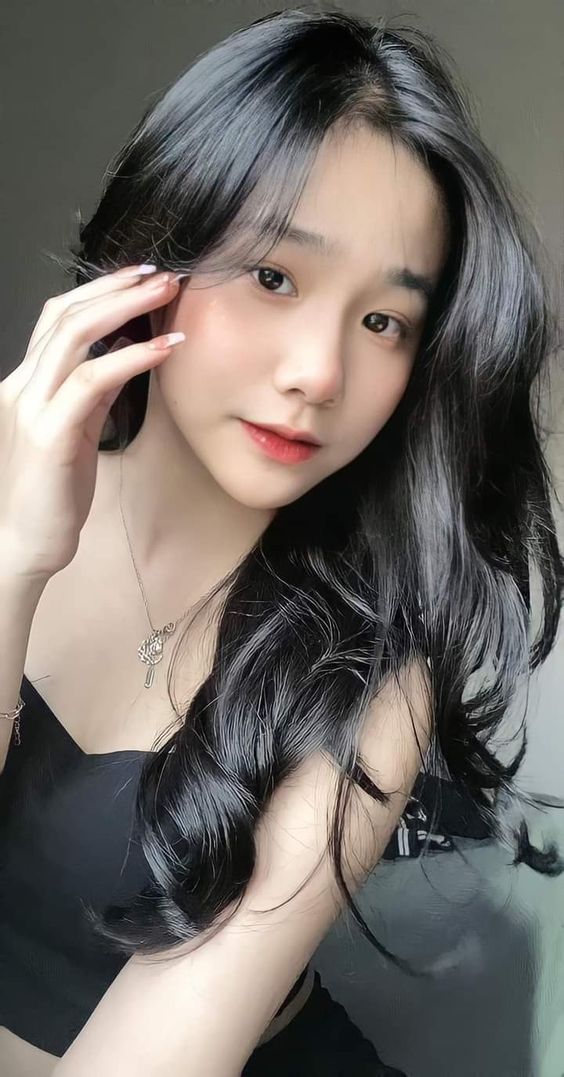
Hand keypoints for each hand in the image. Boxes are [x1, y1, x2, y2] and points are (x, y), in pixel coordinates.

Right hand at [0, 265, 183, 582]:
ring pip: (75, 337)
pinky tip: (164, 350)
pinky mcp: (49, 435)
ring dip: (127, 308)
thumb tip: (122, 351)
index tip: (144, 277)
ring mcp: (31, 408)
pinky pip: (91, 382)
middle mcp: (21, 386)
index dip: (101, 290)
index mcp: (26, 383)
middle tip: (166, 275)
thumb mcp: (75, 431)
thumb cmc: (52, 494)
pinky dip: (131, 359)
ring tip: (169, 296)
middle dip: (118, 287)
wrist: (26, 545)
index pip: (59, 318)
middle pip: (66, 315)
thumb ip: (91, 392)